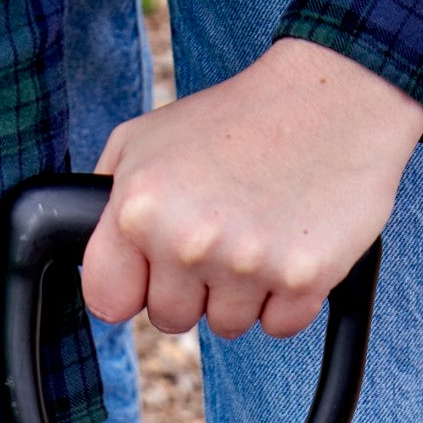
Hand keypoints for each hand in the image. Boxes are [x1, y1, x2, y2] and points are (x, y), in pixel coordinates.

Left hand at [82, 37, 422, 339]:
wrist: (333, 96)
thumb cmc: (236, 119)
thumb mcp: (146, 138)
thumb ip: (106, 198)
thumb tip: (90, 257)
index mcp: (139, 206)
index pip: (108, 301)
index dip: (132, 287)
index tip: (153, 268)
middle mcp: (188, 240)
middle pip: (171, 319)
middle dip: (193, 288)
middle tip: (222, 233)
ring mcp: (246, 263)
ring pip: (226, 325)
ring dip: (242, 293)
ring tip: (259, 231)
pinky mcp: (302, 279)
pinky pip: (278, 326)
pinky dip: (288, 298)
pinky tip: (291, 244)